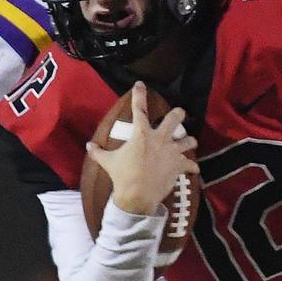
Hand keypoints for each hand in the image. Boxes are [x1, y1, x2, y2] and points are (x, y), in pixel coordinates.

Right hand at [86, 82, 197, 214]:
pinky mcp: (179, 165)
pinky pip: (191, 164)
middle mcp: (160, 139)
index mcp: (142, 134)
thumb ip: (98, 152)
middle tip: (179, 113)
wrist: (137, 196)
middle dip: (179, 114)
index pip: (139, 108)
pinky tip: (193, 168)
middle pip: (175, 118)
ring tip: (189, 142)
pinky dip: (191, 166)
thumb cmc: (122, 176)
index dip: (139, 94)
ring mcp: (172, 152)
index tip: (140, 84)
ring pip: (188, 140)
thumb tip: (88, 145)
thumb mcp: (108, 162)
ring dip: (189, 141)